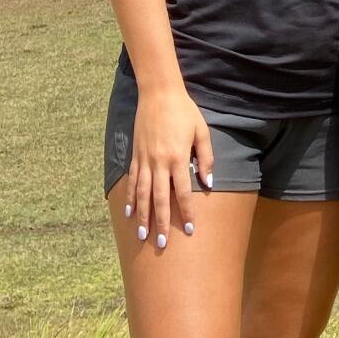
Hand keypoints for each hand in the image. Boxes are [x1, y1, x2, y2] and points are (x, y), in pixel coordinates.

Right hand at [123, 86, 214, 250]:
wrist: (158, 93)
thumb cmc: (184, 111)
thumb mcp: (201, 131)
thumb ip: (205, 158)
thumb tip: (209, 182)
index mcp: (178, 158)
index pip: (183, 192)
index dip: (187, 212)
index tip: (190, 230)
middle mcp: (159, 162)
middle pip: (160, 199)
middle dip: (161, 223)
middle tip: (160, 244)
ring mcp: (145, 160)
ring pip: (143, 194)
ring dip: (143, 216)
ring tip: (142, 235)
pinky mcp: (135, 155)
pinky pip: (133, 181)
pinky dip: (130, 197)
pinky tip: (130, 212)